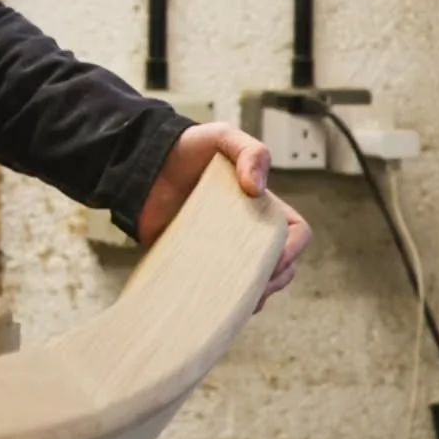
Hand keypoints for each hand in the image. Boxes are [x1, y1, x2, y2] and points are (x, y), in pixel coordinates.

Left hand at [136, 121, 310, 307]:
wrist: (142, 164)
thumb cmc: (187, 148)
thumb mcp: (222, 137)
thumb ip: (249, 152)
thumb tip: (257, 188)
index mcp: (262, 206)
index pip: (296, 234)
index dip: (292, 250)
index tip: (273, 259)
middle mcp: (248, 232)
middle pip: (281, 268)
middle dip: (274, 281)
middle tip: (251, 285)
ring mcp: (223, 251)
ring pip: (254, 285)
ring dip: (251, 297)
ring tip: (232, 297)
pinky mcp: (197, 264)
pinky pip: (217, 291)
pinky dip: (221, 301)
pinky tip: (212, 302)